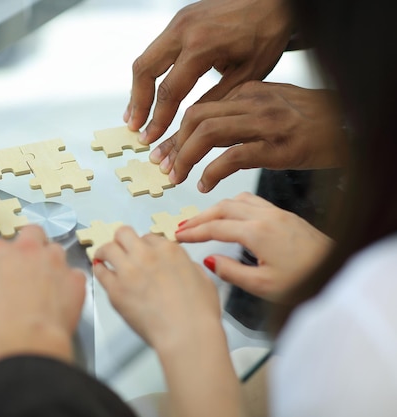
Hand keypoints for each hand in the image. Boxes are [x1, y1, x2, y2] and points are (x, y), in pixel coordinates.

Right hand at [0, 225, 85, 365]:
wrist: (23, 343)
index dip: (1, 261)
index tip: (2, 274)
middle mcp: (26, 250)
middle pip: (32, 234)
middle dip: (32, 245)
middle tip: (29, 267)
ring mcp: (54, 262)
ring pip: (57, 251)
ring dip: (52, 264)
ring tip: (48, 286)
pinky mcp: (74, 279)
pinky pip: (75, 276)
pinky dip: (70, 286)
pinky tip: (62, 301)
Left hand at [93, 226, 219, 349]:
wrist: (186, 333)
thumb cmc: (199, 313)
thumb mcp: (204, 280)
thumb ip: (188, 267)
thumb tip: (181, 266)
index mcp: (169, 250)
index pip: (149, 237)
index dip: (144, 245)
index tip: (142, 252)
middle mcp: (146, 255)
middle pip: (124, 234)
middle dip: (122, 240)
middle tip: (120, 249)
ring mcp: (128, 270)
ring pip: (108, 248)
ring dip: (106, 251)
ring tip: (104, 257)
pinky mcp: (115, 289)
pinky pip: (100, 271)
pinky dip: (100, 270)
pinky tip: (102, 272)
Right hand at [126, 0, 292, 143]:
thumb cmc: (267, 34)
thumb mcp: (247, 75)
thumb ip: (214, 99)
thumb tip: (187, 124)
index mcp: (201, 46)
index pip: (169, 90)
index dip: (158, 119)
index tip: (151, 137)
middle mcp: (183, 30)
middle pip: (145, 71)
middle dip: (138, 103)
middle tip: (135, 128)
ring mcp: (178, 21)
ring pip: (145, 59)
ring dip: (138, 88)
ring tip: (136, 113)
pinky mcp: (180, 20)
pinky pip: (156, 49)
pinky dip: (150, 73)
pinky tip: (150, 90)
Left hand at [150, 82, 346, 191]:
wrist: (350, 126)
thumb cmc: (311, 120)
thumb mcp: (272, 105)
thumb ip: (240, 113)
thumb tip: (206, 131)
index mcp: (248, 91)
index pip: (199, 108)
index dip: (176, 132)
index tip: (163, 151)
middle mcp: (253, 102)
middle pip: (196, 117)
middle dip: (174, 144)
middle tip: (164, 166)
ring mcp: (265, 123)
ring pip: (208, 133)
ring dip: (185, 157)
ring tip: (178, 177)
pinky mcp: (277, 147)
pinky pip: (232, 157)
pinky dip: (211, 173)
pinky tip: (205, 185)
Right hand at [176, 192, 333, 301]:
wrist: (340, 271)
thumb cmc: (308, 281)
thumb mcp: (264, 285)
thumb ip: (232, 271)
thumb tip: (210, 262)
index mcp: (258, 233)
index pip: (216, 228)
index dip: (193, 232)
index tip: (178, 236)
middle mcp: (267, 217)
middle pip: (223, 208)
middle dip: (199, 217)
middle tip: (183, 227)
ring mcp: (278, 213)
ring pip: (237, 200)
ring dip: (216, 208)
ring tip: (203, 220)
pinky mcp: (286, 216)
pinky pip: (252, 200)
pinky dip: (234, 204)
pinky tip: (232, 215)